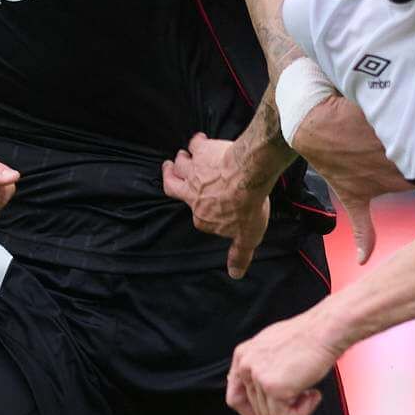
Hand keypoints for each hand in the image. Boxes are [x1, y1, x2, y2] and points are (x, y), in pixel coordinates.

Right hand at [161, 130, 273, 278]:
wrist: (248, 175)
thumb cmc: (248, 206)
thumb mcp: (247, 236)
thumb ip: (239, 254)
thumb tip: (235, 274)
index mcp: (201, 216)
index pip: (198, 214)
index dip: (202, 209)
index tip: (206, 203)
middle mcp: (192, 193)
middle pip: (172, 184)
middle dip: (168, 176)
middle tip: (166, 168)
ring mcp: (195, 171)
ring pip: (180, 164)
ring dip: (180, 159)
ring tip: (182, 155)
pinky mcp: (203, 151)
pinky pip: (195, 145)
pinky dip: (197, 142)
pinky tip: (201, 139)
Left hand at [227, 307, 344, 414]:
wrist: (326, 330)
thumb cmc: (308, 337)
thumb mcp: (273, 347)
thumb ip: (260, 367)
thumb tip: (256, 391)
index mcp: (242, 356)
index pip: (235, 397)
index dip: (253, 411)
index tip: (274, 412)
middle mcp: (245, 366)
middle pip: (254, 411)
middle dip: (279, 412)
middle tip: (300, 400)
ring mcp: (257, 377)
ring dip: (294, 412)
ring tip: (310, 394)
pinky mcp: (273, 388)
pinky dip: (302, 413)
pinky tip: (313, 396)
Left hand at [291, 97, 403, 263]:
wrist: (316, 129)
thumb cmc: (335, 165)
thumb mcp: (353, 199)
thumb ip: (364, 230)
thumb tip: (363, 261)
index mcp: (399, 179)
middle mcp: (402, 158)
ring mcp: (398, 132)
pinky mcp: (393, 109)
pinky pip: (413, 109)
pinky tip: (414, 108)